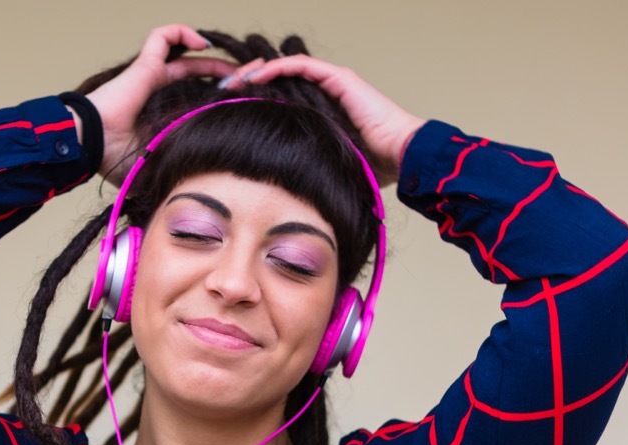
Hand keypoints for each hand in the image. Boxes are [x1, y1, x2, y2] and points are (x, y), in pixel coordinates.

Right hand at [86, 25, 237, 181]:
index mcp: (163, 114)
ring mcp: (152, 75)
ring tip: (239, 68)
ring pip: (187, 54)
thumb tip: (195, 192)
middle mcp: (160, 92)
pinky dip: (182, 32)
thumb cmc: (114, 159)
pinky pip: (162, 37)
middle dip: (229, 76)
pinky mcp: (144, 65)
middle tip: (254, 80)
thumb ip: (174, 172)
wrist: (92, 146)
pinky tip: (203, 44)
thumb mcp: (156, 168)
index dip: (221, 97)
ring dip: (215, 58)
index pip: (198, 99)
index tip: (245, 101)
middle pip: (201, 76)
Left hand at [228, 55, 423, 185]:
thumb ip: (305, 171)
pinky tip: (256, 75)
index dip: (256, 100)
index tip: (231, 110)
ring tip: (234, 82)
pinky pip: (302, 64)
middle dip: (250, 82)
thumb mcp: (325, 169)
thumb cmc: (372, 169)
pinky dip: (277, 66)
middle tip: (224, 92)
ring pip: (287, 68)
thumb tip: (276, 198)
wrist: (403, 157)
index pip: (282, 98)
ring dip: (258, 71)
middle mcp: (325, 95)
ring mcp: (333, 84)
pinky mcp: (339, 79)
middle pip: (280, 80)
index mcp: (320, 114)